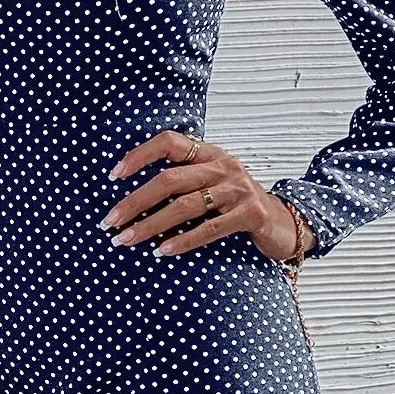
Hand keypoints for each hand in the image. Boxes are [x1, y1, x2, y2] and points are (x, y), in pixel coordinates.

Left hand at [101, 129, 308, 260]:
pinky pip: (210, 228)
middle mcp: (224, 166)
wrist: (284, 223)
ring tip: (126, 240)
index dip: (139, 155)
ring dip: (150, 225)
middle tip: (110, 222)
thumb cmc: (236, 207)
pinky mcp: (249, 214)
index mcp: (210, 154)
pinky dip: (183, 241)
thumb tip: (132, 197)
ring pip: (184, 205)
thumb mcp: (212, 185)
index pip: (170, 142)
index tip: (113, 176)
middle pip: (170, 179)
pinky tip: (161, 252)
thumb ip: (183, 183)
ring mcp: (238, 189)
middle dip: (134, 201)